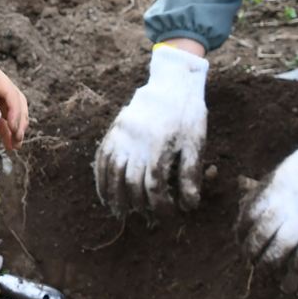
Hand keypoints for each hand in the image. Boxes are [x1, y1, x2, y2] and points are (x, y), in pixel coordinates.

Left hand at [0, 59, 28, 149]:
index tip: (14, 128)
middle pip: (15, 104)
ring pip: (9, 114)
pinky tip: (7, 143)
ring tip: (15, 146)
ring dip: (14, 128)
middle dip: (19, 121)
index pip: (12, 94)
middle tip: (18, 139)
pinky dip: (4, 131)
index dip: (16, 112)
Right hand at [94, 43, 207, 216]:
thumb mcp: (196, 142)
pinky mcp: (115, 130)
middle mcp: (137, 141)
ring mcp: (122, 135)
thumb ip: (190, 173)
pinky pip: (102, 156)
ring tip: (120, 211)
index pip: (154, 184)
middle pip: (131, 181)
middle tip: (145, 215)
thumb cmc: (187, 115)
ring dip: (114, 194)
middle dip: (138, 203)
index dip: (160, 205)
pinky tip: (104, 191)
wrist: (171, 83)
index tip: (167, 214)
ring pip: (112, 170)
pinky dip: (100, 177)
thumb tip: (189, 204)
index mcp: (160, 145)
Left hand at [238, 125, 297, 292]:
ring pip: (277, 250)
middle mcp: (282, 208)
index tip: (238, 237)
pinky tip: (286, 287)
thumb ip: (267, 188)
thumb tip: (247, 195)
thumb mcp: (282, 171)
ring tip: (262, 270)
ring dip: (267, 263)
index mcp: (271, 191)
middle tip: (248, 258)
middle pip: (259, 235)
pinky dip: (294, 276)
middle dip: (250, 249)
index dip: (240, 230)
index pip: (247, 216)